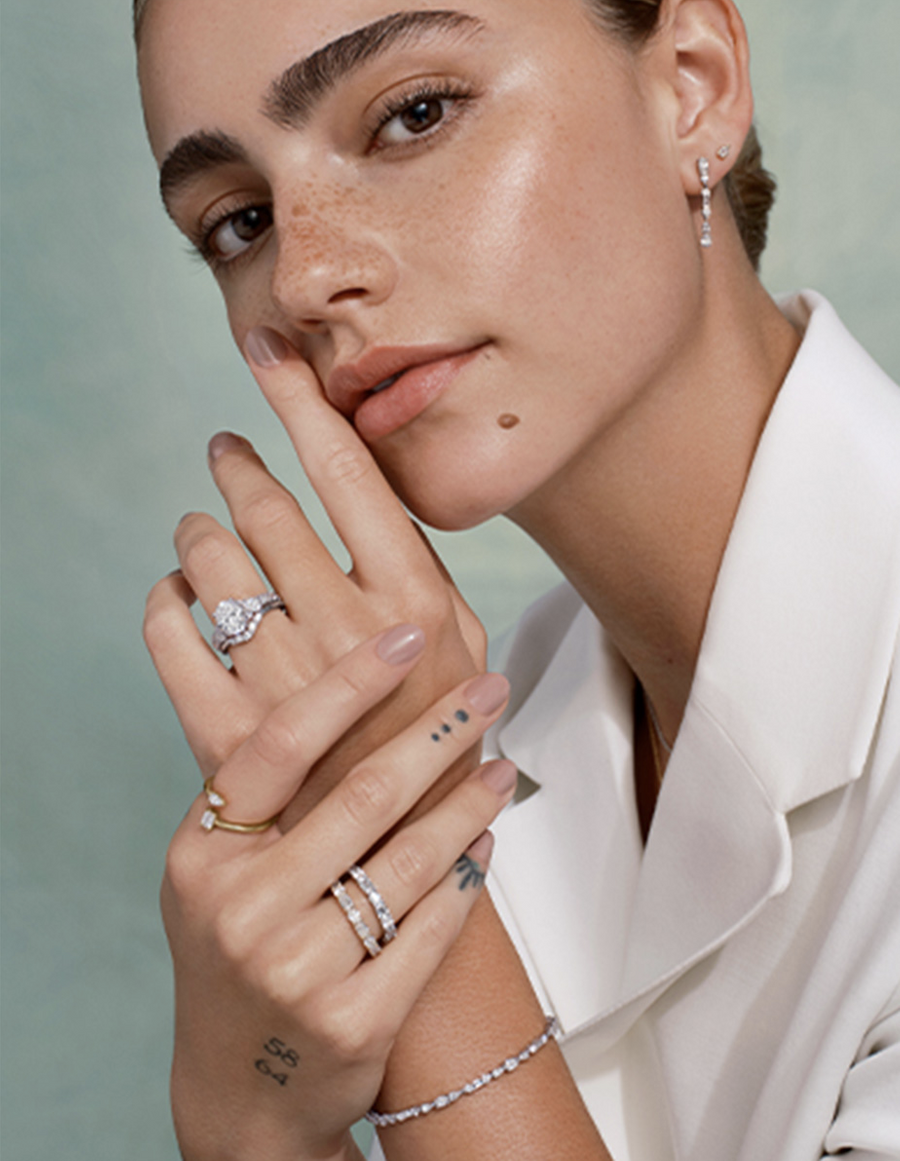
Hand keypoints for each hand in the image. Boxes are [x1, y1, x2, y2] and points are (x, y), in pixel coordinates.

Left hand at [145, 337, 485, 830]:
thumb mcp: (465, 648)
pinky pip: (165, 635)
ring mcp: (285, 683)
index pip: (346, 469)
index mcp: (415, 600)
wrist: (402, 862)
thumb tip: (375, 496)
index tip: (265, 348)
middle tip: (225, 454)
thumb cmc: (441, 745)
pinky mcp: (229, 733)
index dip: (300, 398)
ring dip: (197, 532)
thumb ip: (424, 574)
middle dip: (236, 468)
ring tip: (201, 530)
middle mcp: (348, 630)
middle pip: (265, 510)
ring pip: (209, 563)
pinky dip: (160, 602)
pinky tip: (173, 596)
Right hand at [156, 625, 515, 1159]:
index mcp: (203, 854)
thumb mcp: (214, 873)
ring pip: (409, 860)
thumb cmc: (237, 948)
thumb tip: (346, 684)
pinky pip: (430, 929)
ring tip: (500, 767)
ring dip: (467, 803)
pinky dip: (466, 878)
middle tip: (490, 690)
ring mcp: (296, 970)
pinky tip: (487, 842)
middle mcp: (242, 908)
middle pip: (362, 795)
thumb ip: (261, 798)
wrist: (241, 1088)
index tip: (408, 635)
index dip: (350, 682)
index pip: (280, 743)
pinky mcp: (353, 1022)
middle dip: (439, 732)